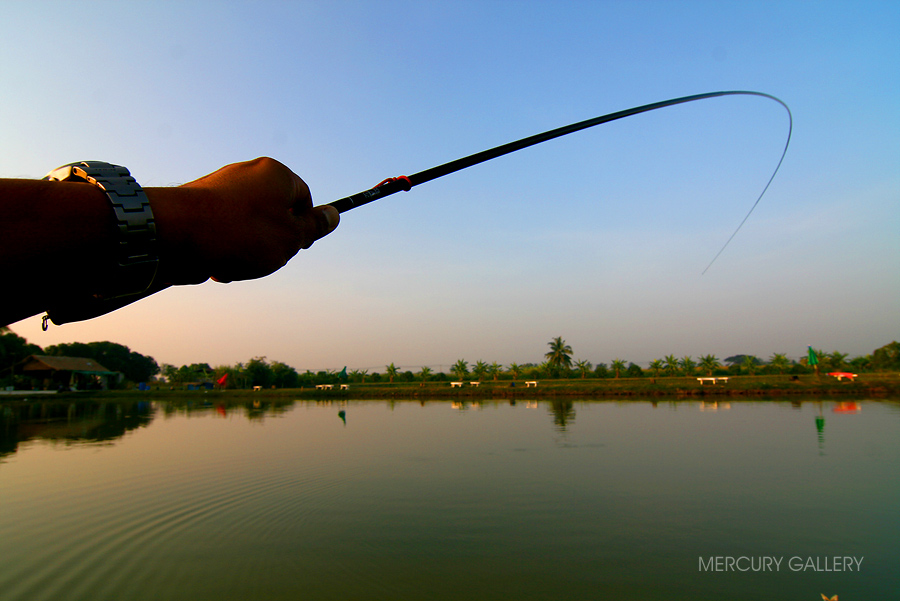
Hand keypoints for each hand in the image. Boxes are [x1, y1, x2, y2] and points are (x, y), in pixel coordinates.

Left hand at [156, 157, 338, 284]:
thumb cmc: (241, 233)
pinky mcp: (199, 207)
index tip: (298, 246)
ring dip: (247, 252)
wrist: (177, 235)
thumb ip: (314, 227)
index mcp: (276, 174)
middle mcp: (247, 174)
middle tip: (266, 258)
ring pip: (247, 229)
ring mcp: (221, 189)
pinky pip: (223, 233)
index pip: (304, 198)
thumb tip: (333, 215)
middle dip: (272, 243)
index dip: (306, 225)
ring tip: (236, 264)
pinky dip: (224, 250)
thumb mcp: (291, 237)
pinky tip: (216, 264)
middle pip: (274, 215)